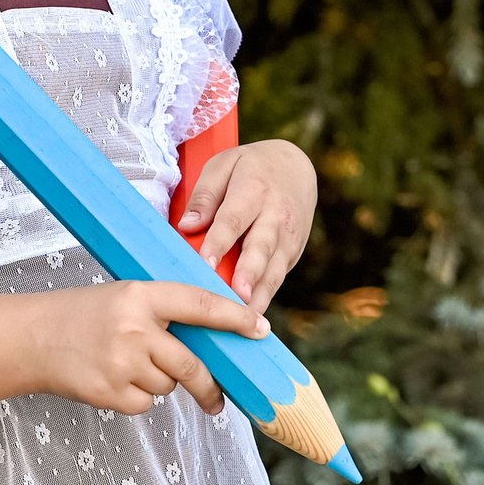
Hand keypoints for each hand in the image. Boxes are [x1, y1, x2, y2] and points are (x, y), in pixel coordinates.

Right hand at [25, 279, 267, 416]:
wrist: (31, 338)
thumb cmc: (85, 316)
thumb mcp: (126, 298)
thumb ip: (166, 314)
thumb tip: (215, 340)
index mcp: (142, 296)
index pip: (201, 305)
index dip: (235, 318)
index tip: (260, 330)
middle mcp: (134, 329)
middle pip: (192, 365)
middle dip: (208, 385)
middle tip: (217, 397)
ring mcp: (122, 363)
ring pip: (168, 385)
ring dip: (159, 382)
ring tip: (126, 365)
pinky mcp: (110, 393)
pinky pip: (146, 404)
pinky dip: (137, 398)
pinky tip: (114, 380)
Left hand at [174, 138, 317, 313]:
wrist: (297, 167)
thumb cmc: (250, 168)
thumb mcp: (224, 165)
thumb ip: (205, 195)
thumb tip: (186, 226)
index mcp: (254, 190)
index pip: (233, 220)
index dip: (219, 243)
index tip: (205, 263)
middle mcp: (276, 216)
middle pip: (261, 248)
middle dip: (249, 274)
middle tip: (238, 297)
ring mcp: (289, 238)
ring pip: (274, 270)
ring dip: (260, 295)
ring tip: (246, 319)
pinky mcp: (293, 253)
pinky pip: (277, 278)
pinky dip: (265, 297)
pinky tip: (250, 318)